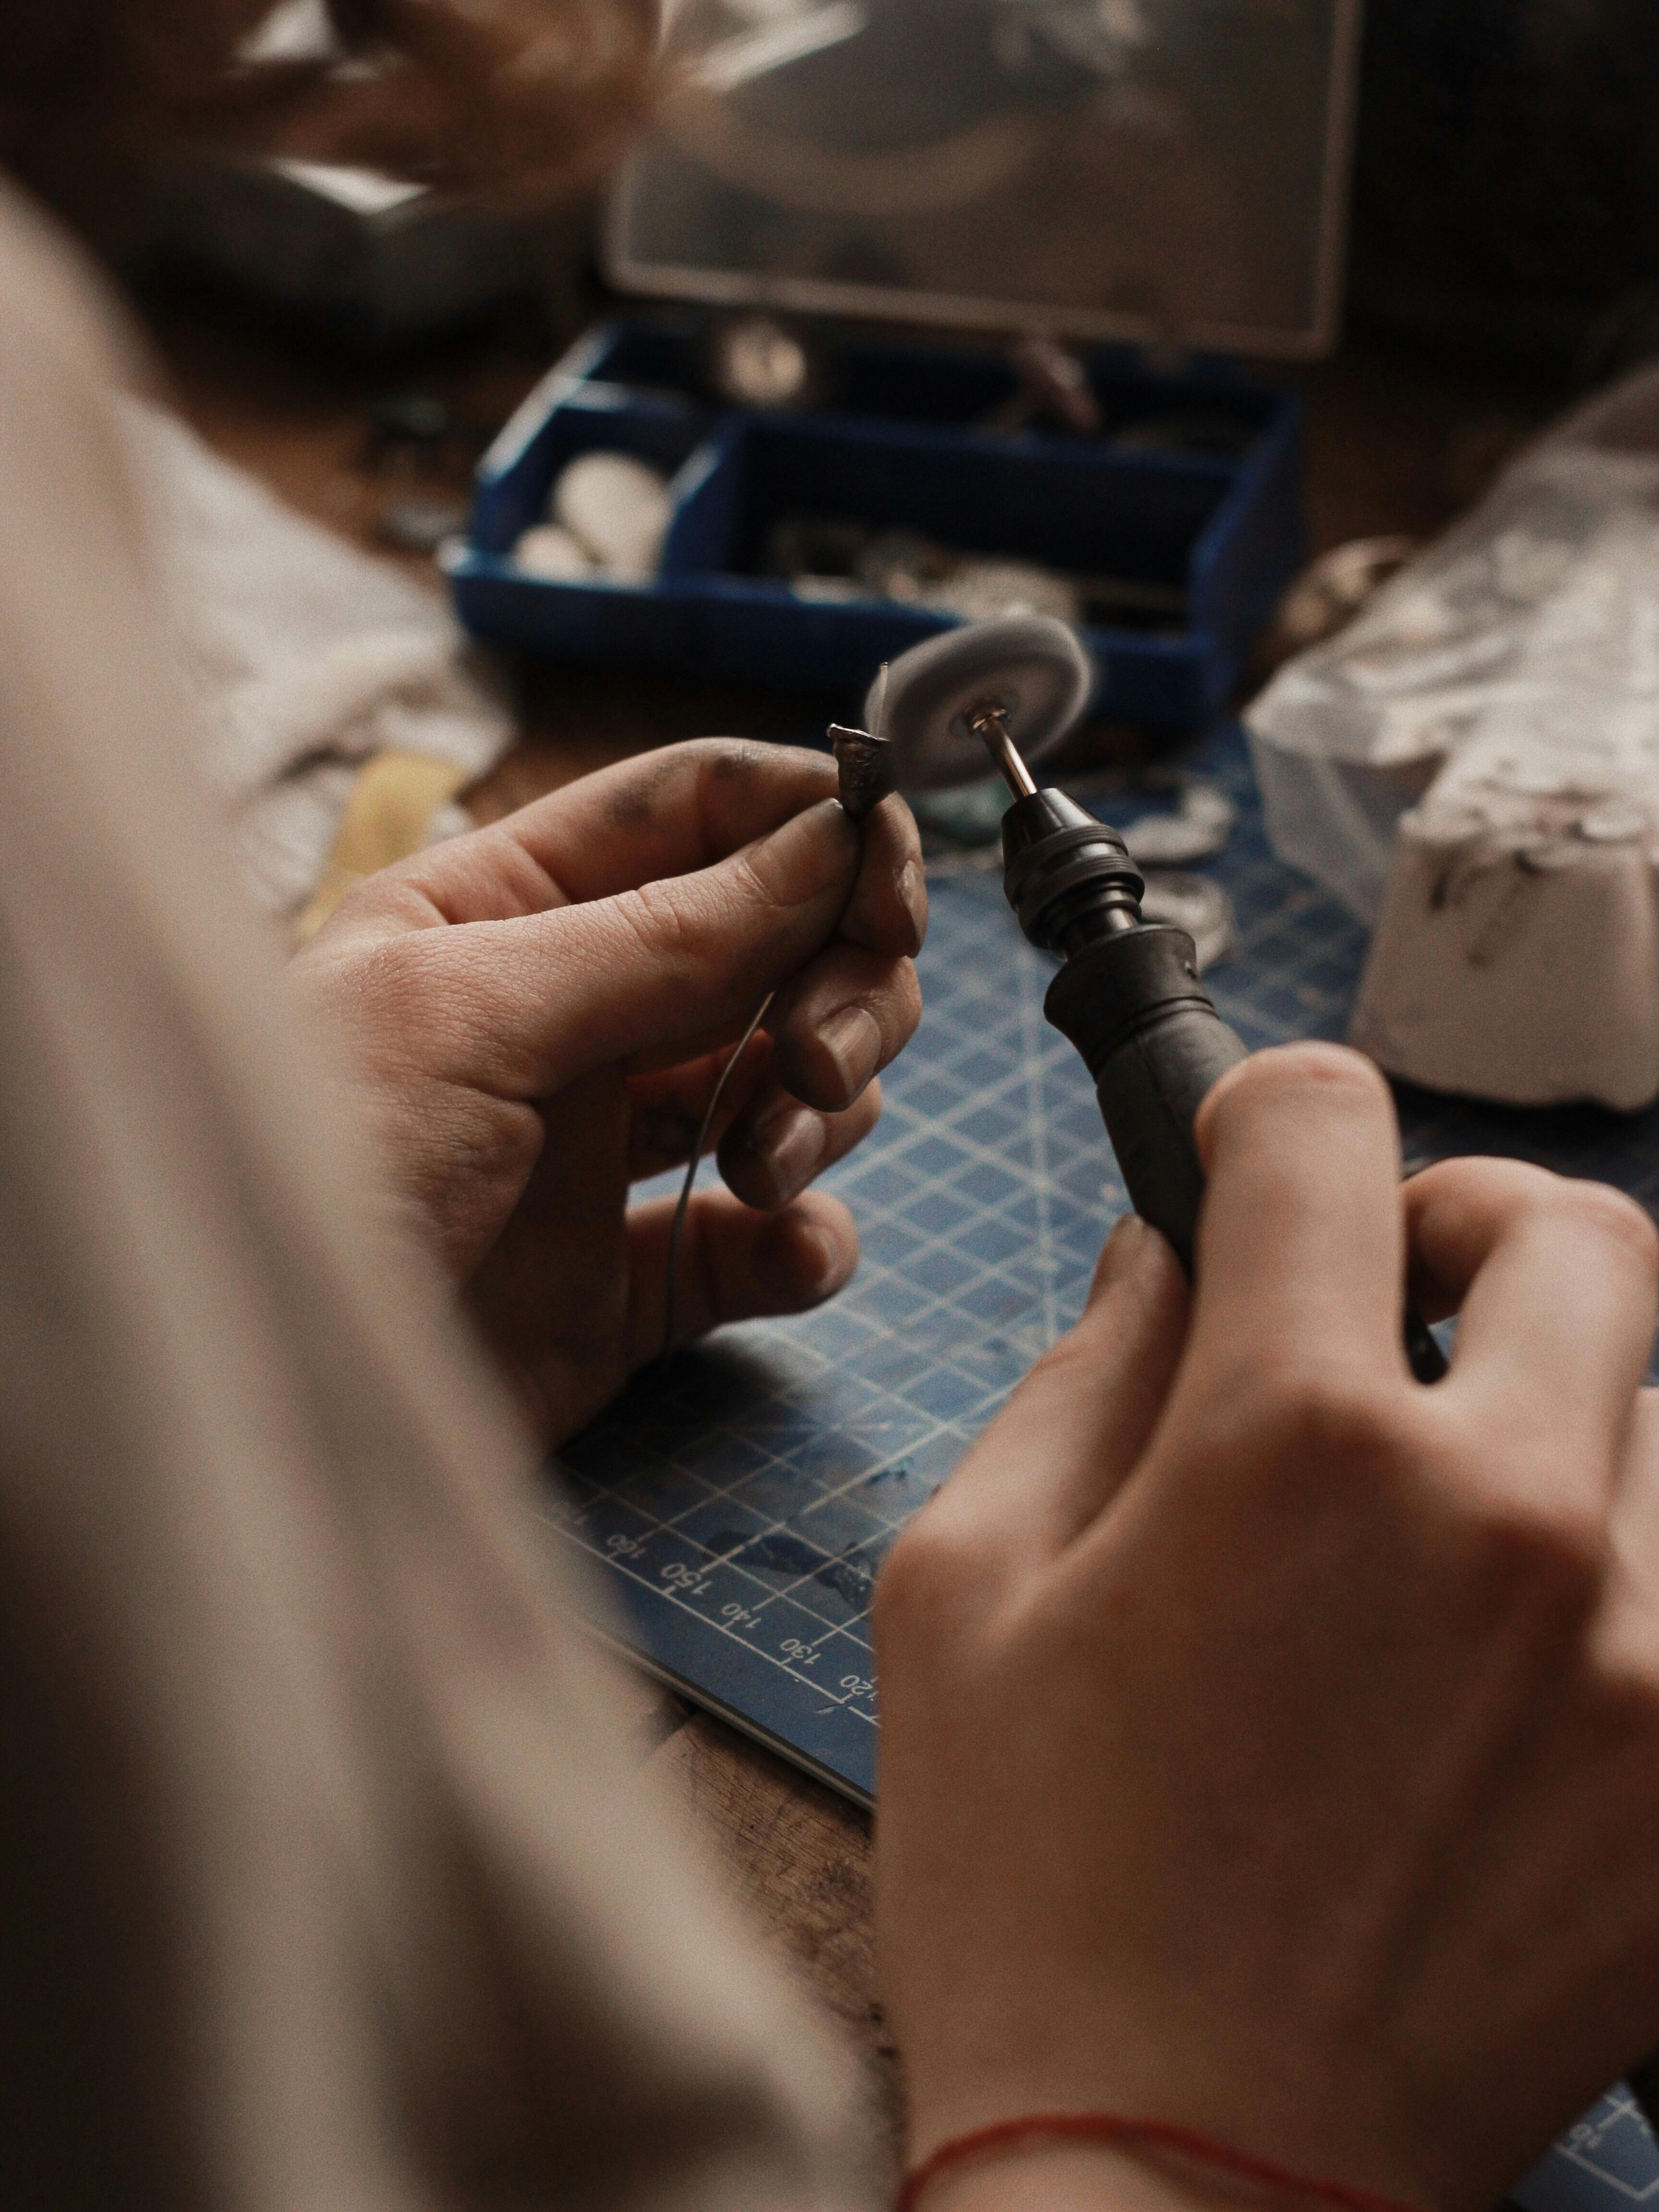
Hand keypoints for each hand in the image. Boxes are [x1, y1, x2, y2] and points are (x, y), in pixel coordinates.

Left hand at [287, 739, 923, 1441]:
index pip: (699, 815)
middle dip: (835, 988)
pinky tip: (782, 1250)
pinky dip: (803, 1239)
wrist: (255, 1408)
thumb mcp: (472, 1015)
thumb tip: (829, 839)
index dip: (815, 831)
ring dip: (816, 1114)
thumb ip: (663, 933)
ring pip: (794, 1085)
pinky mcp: (636, 1285)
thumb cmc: (310, 1175)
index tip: (892, 889)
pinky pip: (768, 1240)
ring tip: (753, 1169)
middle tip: (822, 1058)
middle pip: (777, 949)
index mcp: (507, 912)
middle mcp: (571, 1017)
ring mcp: (608, 1153)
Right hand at [873, 1042, 1658, 2211]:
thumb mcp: (964, 1592)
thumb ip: (1080, 1376)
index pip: (1326, 1128)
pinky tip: (1504, 1663)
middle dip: (1459, 1223)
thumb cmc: (1036, 1888)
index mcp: (1289, 1444)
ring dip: (1550, 1417)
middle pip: (1574, 1222)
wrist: (1179, 2183)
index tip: (1253, 1151)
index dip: (1267, 1109)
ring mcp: (1637, 1654)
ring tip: (1441, 1532)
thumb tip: (1167, 1251)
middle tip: (1388, 1303)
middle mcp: (1500, 1515)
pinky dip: (1608, 1571)